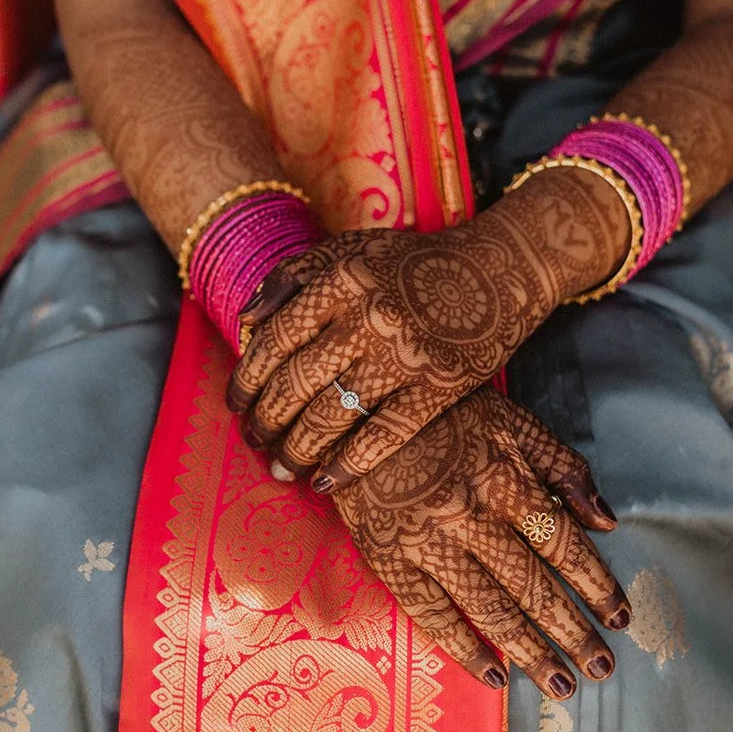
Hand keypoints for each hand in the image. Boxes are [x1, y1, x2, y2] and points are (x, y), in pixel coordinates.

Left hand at [227, 222, 550, 487]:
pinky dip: (349, 465)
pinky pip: (384, 436)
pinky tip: (325, 482)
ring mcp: (405, 354)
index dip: (246, 378)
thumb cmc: (413, 262)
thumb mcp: (351, 249)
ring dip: (296, 450)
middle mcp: (370, 316)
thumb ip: (293, 276)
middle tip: (252, 441)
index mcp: (342, 278)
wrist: (497, 271)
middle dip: (265, 420)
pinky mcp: (439, 386)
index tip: (235, 403)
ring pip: (332, 415)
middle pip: (297, 382)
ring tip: (280, 469)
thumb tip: (244, 322)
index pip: (276, 338)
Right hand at [333, 387, 629, 698]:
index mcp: (508, 482)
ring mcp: (429, 541)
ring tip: (562, 684)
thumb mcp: (512, 419)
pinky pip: (430, 613)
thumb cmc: (442, 408)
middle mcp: (474, 518)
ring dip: (530, 651)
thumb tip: (607, 520)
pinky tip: (493, 675)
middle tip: (602, 668)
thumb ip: (563, 466)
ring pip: (490, 608)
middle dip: (573, 631)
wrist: (359, 404)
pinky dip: (463, 649)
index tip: (621, 616)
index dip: (596, 585)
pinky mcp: (389, 556)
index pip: (565, 546)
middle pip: (534, 587)